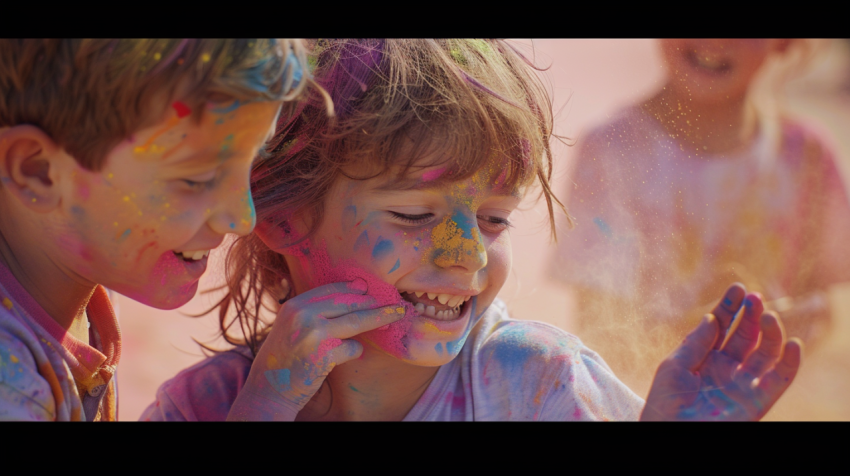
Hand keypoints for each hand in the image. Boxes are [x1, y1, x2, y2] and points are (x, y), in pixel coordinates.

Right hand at [227, 279, 405, 420]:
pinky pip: (352, 347)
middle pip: (348, 303)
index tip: (369, 289)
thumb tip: (356, 291)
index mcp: (294, 305)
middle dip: (374, 303)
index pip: (331, 289)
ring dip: (380, 318)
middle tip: (393, 304)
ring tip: (396, 315)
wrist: (269, 389)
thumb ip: (314, 311)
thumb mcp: (290, 326)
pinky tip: (341, 357)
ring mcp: (314, 334)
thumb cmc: (284, 357)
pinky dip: (353, 351)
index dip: (354, 289)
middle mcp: (303, 315)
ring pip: (357, 321)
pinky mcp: (325, 355)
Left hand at [641, 283, 801, 420]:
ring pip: (765, 352)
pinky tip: (793, 344)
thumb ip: (695, 343)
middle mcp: (726, 366)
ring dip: (771, 333)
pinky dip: (790, 363)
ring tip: (769, 316)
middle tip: (755, 298)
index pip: (721, 325)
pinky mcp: (756, 401)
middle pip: (745, 334)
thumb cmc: (665, 403)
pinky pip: (779, 380)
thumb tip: (712, 318)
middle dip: (751, 315)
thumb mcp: (674, 367)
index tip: (738, 288)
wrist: (671, 434)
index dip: (730, 306)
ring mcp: (742, 382)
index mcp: (704, 355)